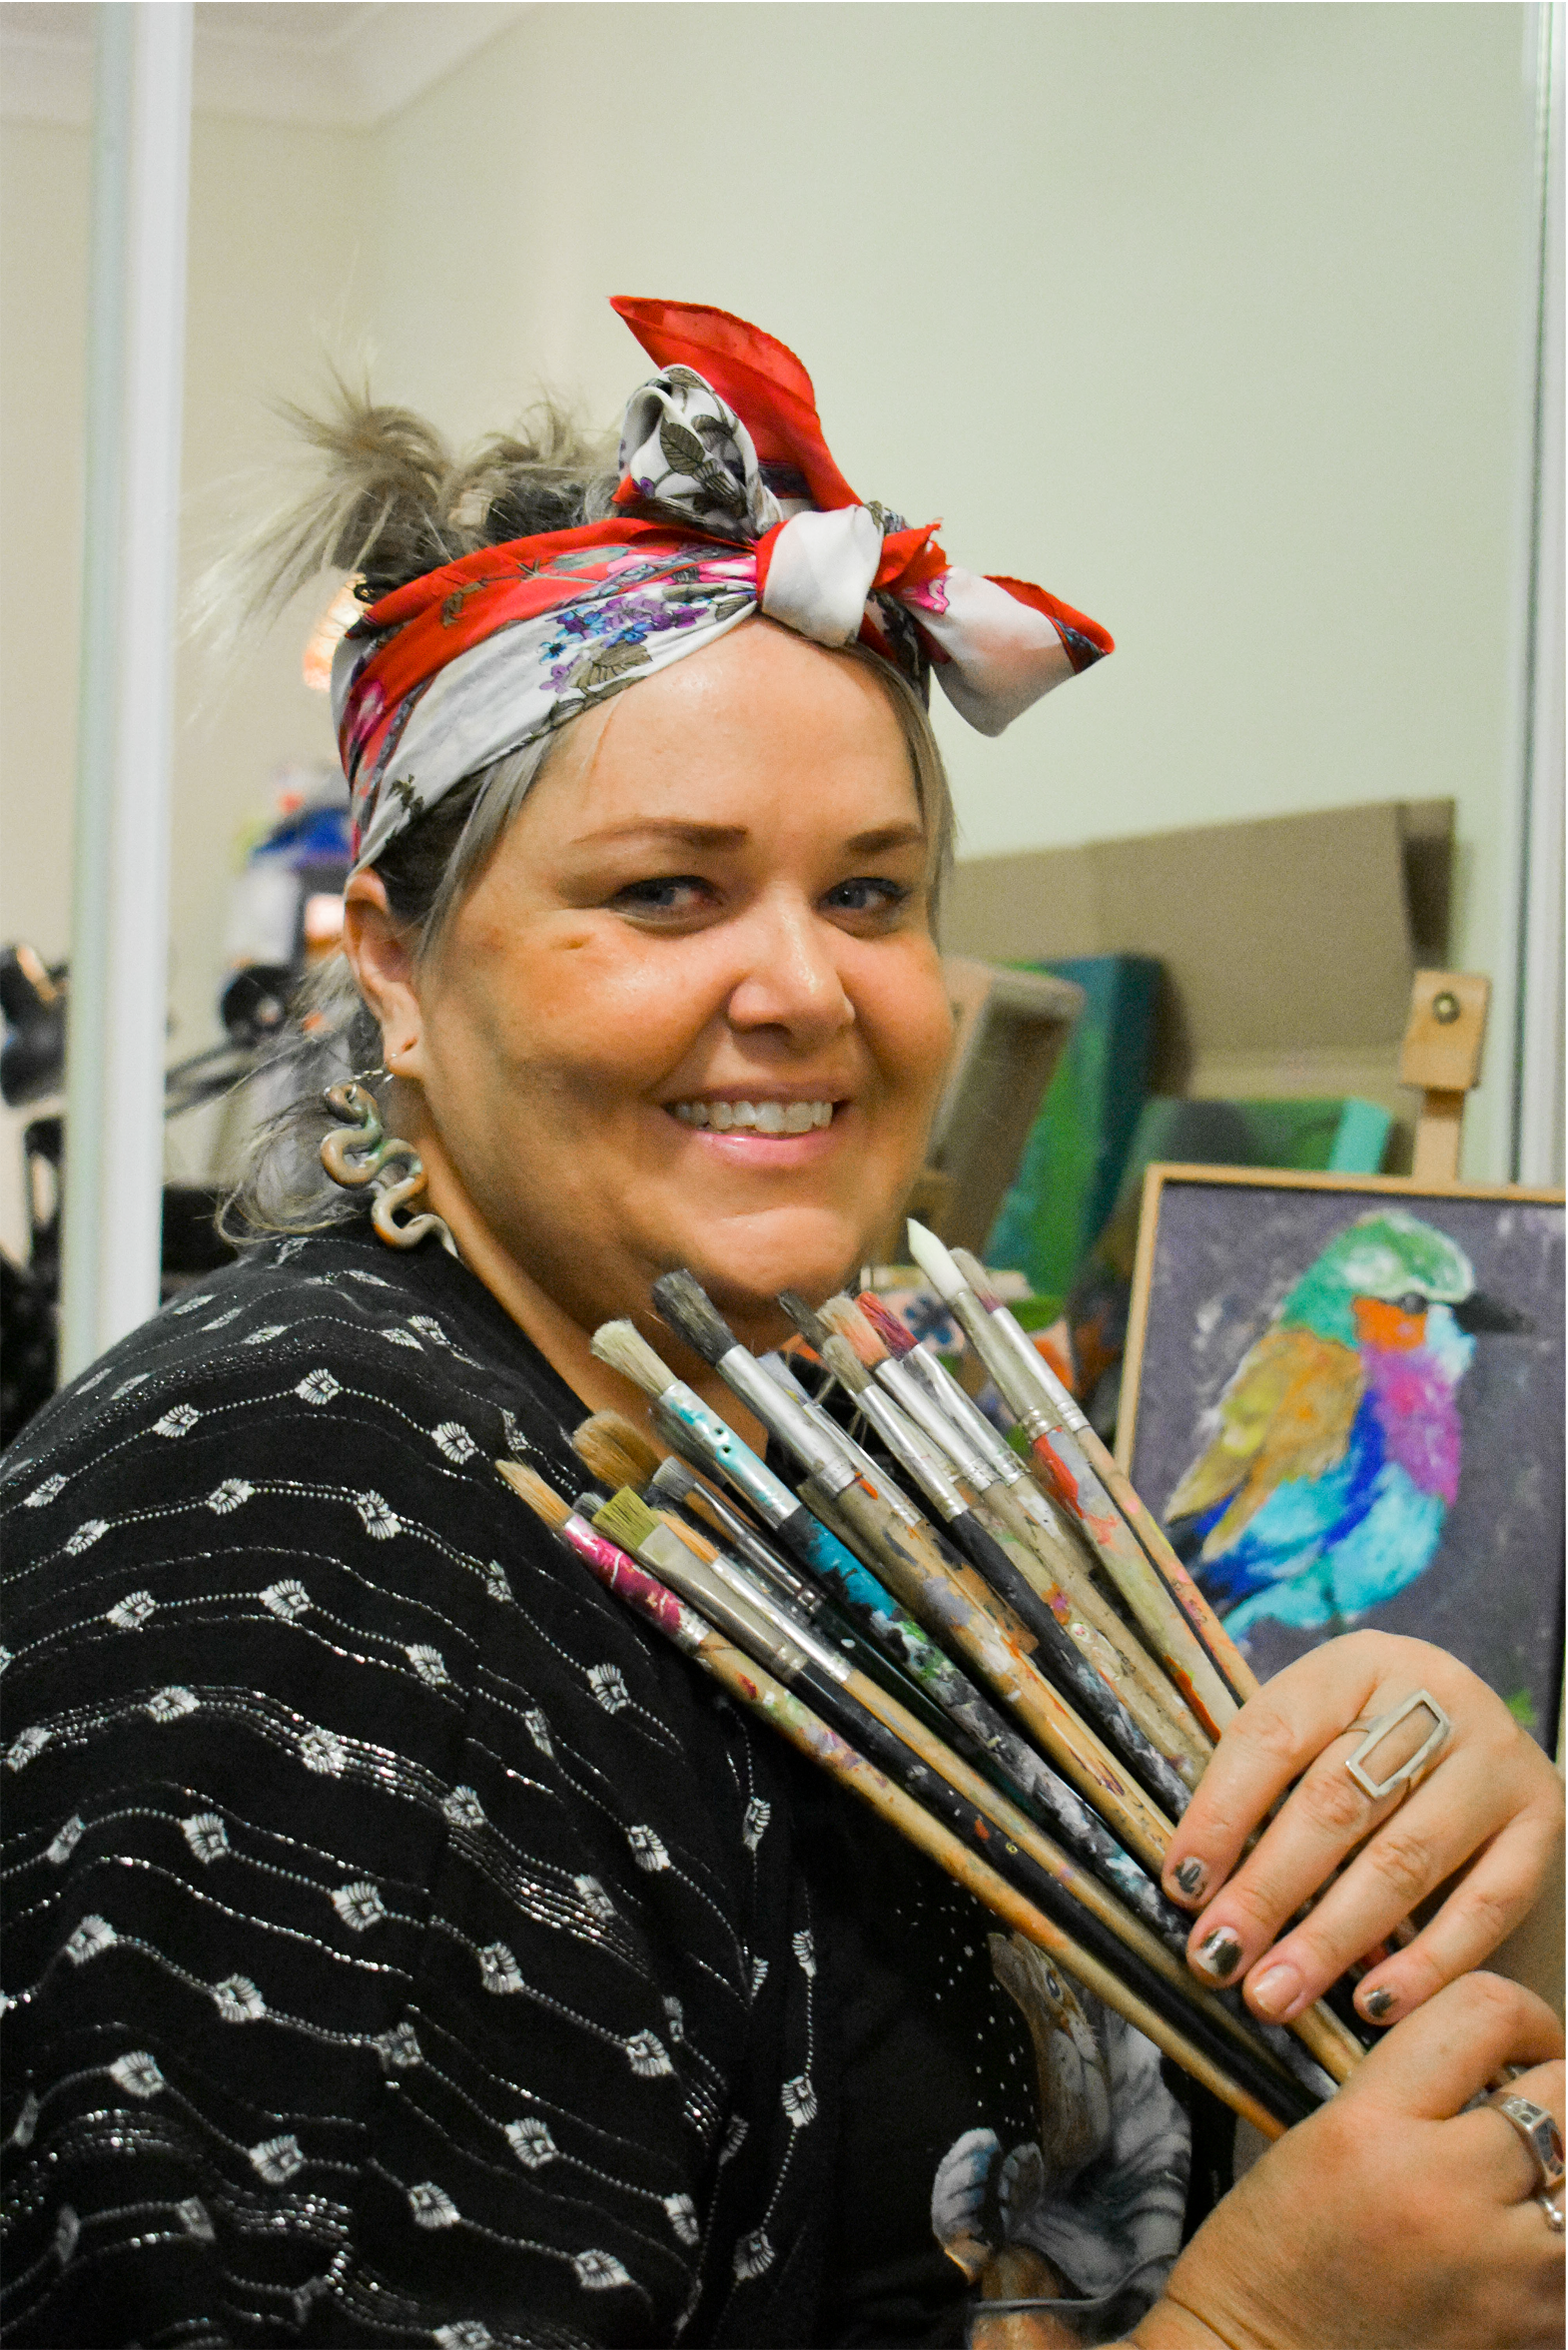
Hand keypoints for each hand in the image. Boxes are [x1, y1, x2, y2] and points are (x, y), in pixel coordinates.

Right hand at [1131, 1974, 1565, 2349]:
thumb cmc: (1273, 2258)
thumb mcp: (1319, 2134)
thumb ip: (1412, 2086)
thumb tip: (1504, 2058)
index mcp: (1371, 2129)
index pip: (1485, 2015)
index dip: (1519, 2013)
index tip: (1516, 2033)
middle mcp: (1444, 2194)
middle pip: (1566, 2091)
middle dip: (1556, 2082)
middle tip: (1533, 2094)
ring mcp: (1502, 2274)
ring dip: (1567, 2162)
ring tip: (1533, 2167)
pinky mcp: (1536, 2332)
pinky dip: (1561, 2235)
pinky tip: (1524, 2233)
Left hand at [1159, 1631, 1564, 2027]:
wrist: (1479, 1742)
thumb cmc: (1369, 1743)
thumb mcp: (1317, 1731)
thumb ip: (1262, 1789)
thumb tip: (1193, 1887)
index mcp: (1358, 1662)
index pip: (1275, 1733)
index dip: (1221, 1812)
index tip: (1181, 1886)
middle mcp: (1436, 1697)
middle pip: (1337, 1800)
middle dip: (1267, 1889)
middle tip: (1218, 1956)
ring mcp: (1497, 1759)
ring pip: (1404, 1859)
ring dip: (1331, 1938)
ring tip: (1276, 1994)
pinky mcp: (1542, 1820)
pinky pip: (1485, 1905)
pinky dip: (1427, 1963)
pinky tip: (1373, 2004)